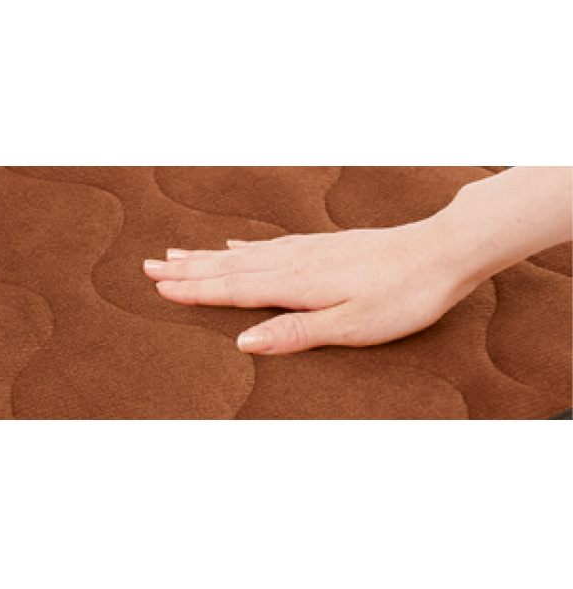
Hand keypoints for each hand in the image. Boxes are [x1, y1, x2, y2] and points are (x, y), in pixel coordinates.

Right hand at [143, 220, 476, 354]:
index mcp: (296, 284)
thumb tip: (243, 342)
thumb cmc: (401, 295)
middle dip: (187, 269)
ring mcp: (307, 250)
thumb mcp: (351, 326)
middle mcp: (294, 262)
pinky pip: (269, 246)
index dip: (193, 290)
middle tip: (150, 266)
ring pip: (244, 254)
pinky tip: (235, 246)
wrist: (439, 253)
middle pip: (228, 267)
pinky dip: (244, 248)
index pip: (231, 288)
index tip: (159, 287)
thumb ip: (295, 332)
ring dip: (207, 256)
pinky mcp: (322, 246)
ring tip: (179, 254)